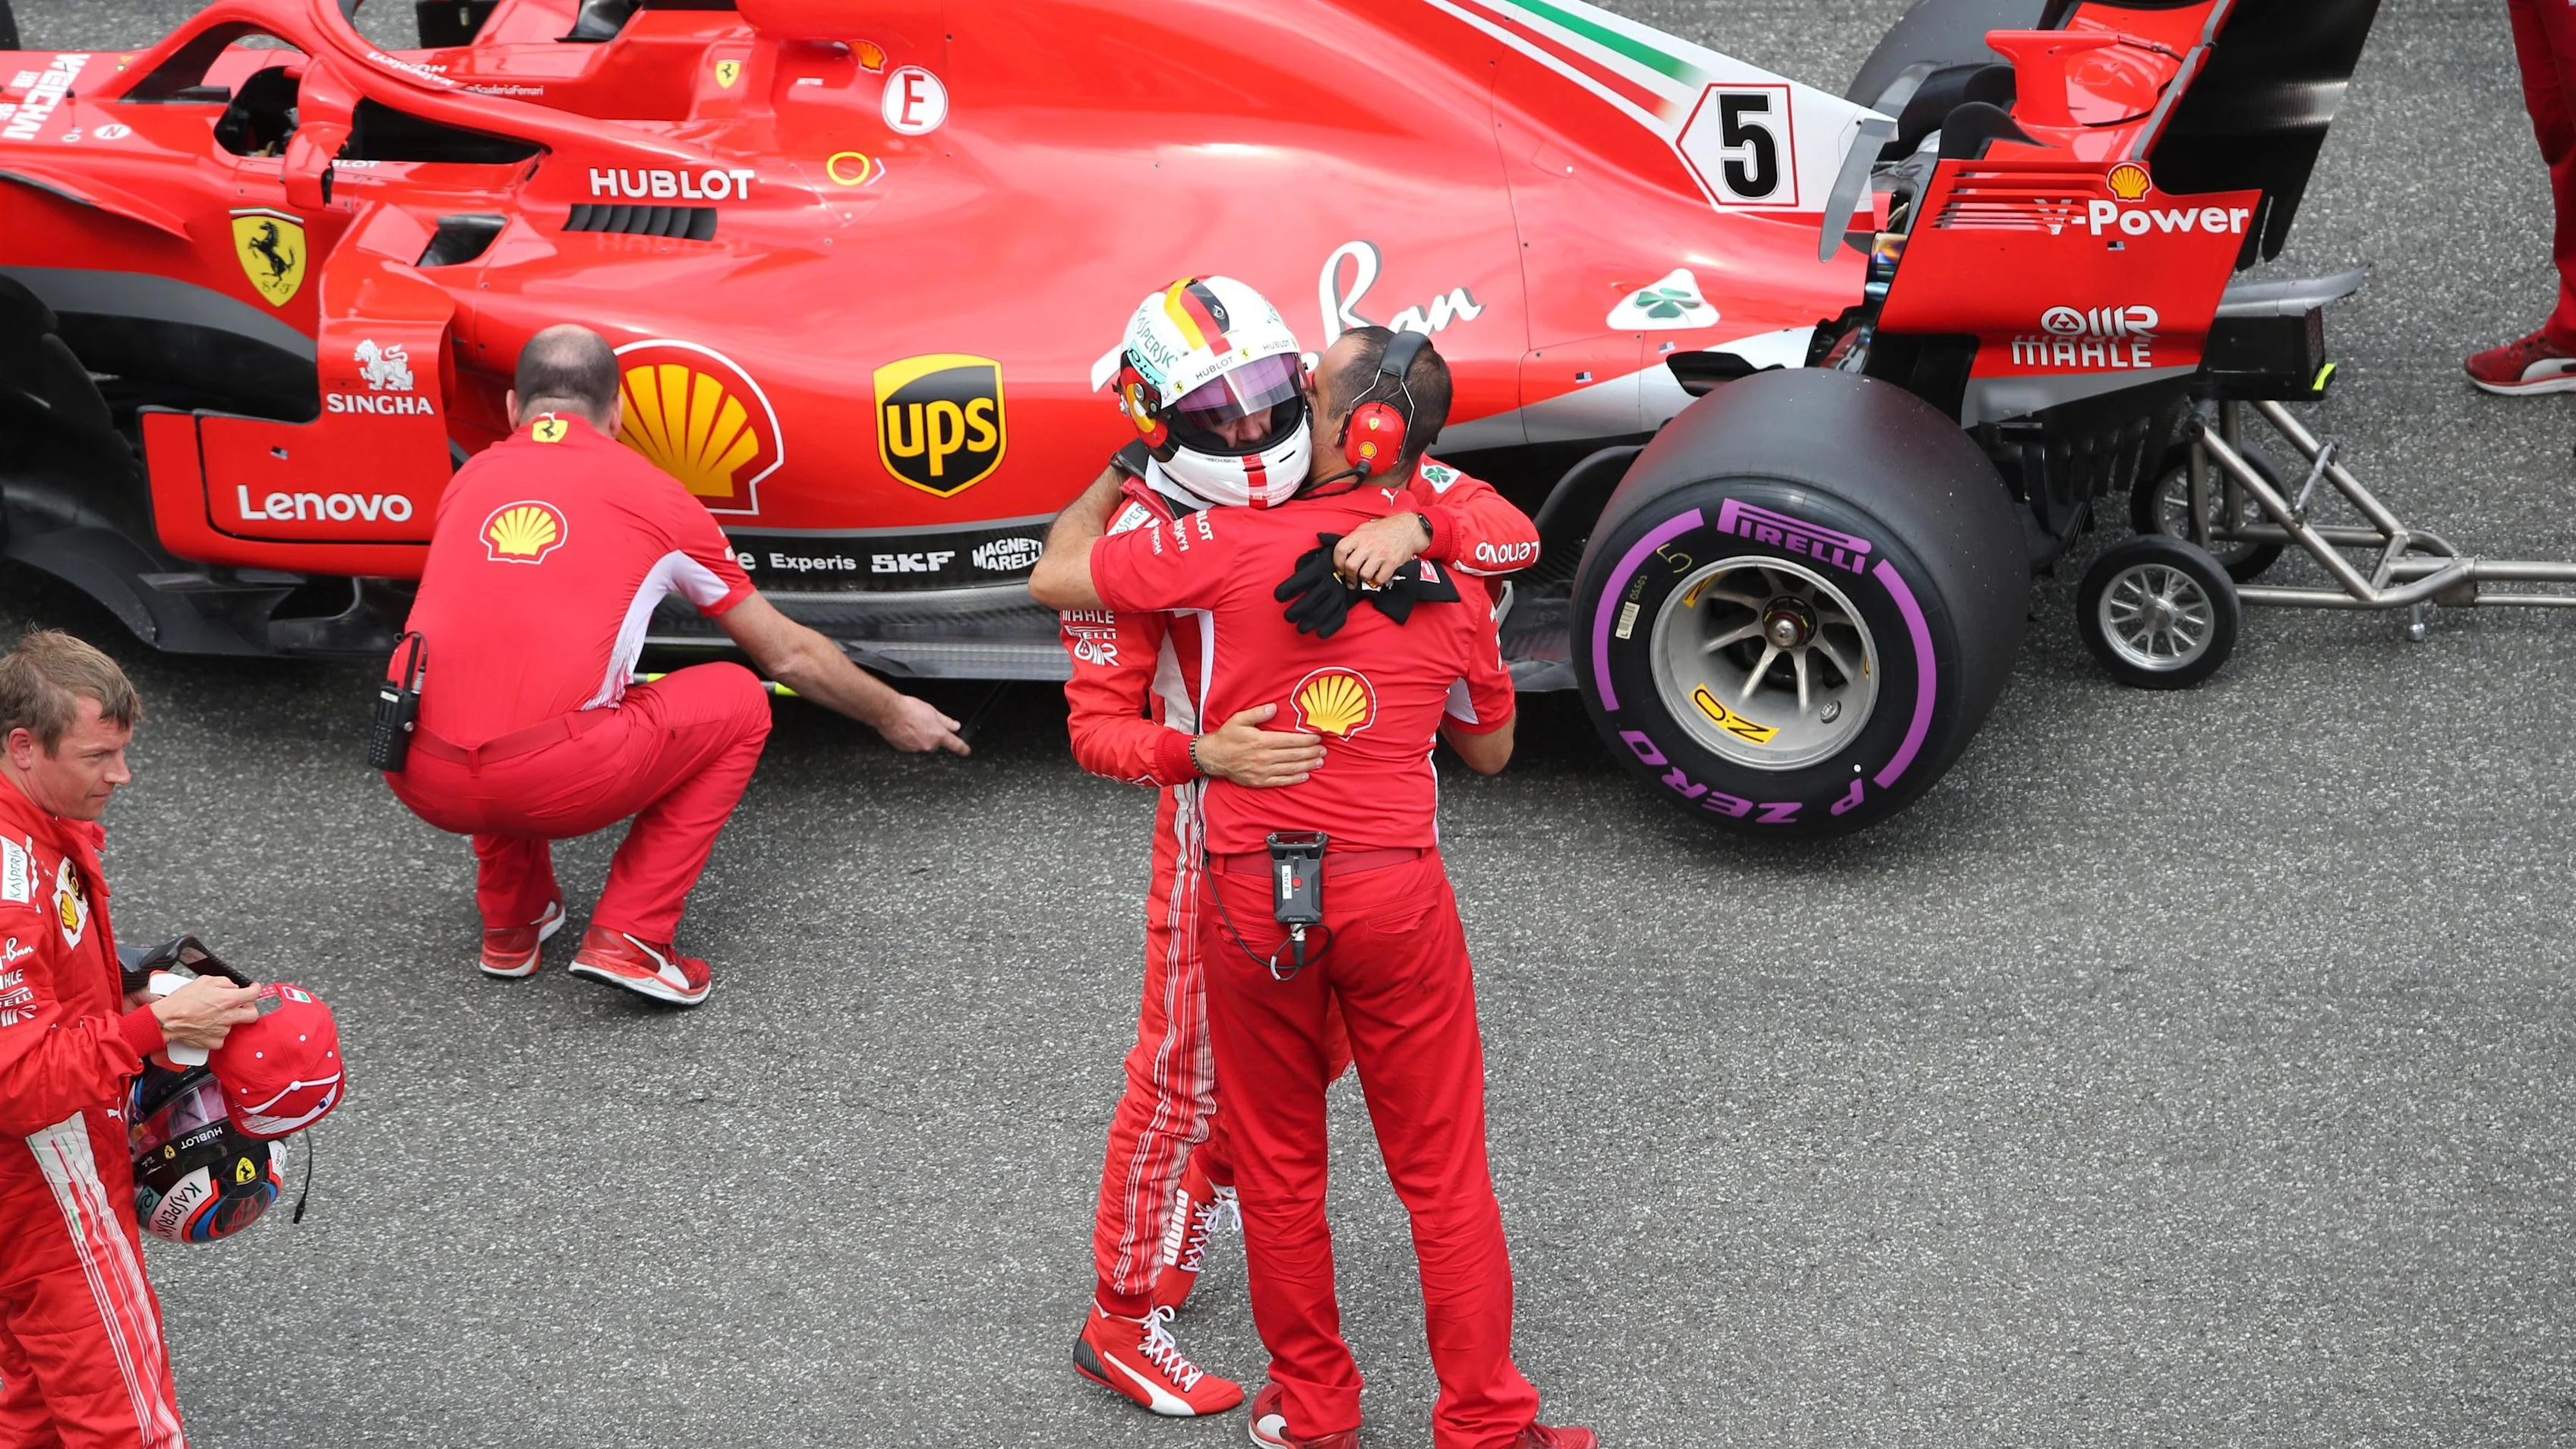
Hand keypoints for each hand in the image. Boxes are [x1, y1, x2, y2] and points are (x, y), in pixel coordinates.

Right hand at [149, 977, 261, 1052]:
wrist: (165, 1020)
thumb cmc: (180, 1001)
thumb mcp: (204, 981)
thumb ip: (225, 982)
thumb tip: (233, 987)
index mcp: (228, 1000)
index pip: (254, 994)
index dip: (255, 989)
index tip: (253, 988)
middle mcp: (228, 1016)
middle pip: (253, 1014)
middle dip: (249, 1009)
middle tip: (240, 1005)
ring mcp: (222, 1031)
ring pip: (234, 1025)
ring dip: (227, 1020)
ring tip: (211, 1015)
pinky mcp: (214, 1042)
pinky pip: (222, 1037)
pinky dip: (216, 1032)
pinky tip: (207, 1026)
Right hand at [875, 693, 970, 754]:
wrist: (889, 712)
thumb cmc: (908, 709)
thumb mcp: (933, 711)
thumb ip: (946, 721)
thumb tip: (955, 726)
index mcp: (938, 735)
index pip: (956, 745)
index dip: (963, 749)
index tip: (966, 751)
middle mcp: (928, 744)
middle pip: (935, 743)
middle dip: (933, 735)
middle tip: (925, 723)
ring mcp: (915, 748)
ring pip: (922, 744)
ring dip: (920, 736)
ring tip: (912, 724)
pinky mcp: (904, 749)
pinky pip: (911, 745)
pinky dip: (910, 739)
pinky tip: (905, 728)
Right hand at [1193, 704, 1323, 786]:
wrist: (1213, 757)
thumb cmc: (1227, 737)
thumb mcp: (1239, 720)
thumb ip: (1258, 713)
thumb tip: (1274, 708)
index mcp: (1262, 741)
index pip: (1290, 740)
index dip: (1306, 739)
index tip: (1318, 737)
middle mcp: (1264, 757)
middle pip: (1294, 754)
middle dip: (1311, 752)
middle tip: (1324, 750)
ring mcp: (1263, 771)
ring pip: (1291, 768)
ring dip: (1307, 765)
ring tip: (1319, 761)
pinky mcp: (1259, 781)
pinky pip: (1281, 781)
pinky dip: (1295, 779)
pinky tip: (1305, 776)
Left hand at [1276, 536, 1354, 637]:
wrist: (1348, 564)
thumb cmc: (1321, 564)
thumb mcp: (1311, 559)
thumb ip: (1300, 569)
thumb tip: (1289, 585)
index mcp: (1319, 568)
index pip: (1301, 581)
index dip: (1287, 590)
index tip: (1279, 596)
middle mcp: (1331, 580)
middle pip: (1312, 599)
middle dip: (1297, 611)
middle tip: (1288, 617)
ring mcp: (1340, 593)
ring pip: (1325, 611)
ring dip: (1311, 623)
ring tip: (1300, 628)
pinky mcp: (1346, 604)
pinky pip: (1340, 618)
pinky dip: (1330, 628)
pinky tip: (1320, 634)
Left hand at [1332, 512, 1431, 588]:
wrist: (1408, 529)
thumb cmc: (1385, 529)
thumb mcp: (1365, 528)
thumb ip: (1353, 541)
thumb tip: (1342, 557)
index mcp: (1359, 535)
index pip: (1340, 550)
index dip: (1337, 563)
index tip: (1340, 569)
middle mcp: (1369, 544)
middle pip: (1351, 566)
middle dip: (1349, 576)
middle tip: (1351, 580)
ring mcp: (1381, 554)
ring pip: (1364, 575)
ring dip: (1364, 578)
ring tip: (1367, 575)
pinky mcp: (1392, 562)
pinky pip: (1380, 579)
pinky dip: (1378, 580)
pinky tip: (1378, 574)